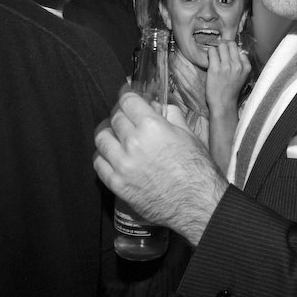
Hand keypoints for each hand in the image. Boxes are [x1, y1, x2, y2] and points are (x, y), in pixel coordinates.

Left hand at [93, 87, 228, 244]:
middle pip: (114, 118)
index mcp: (152, 126)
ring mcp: (122, 164)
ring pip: (101, 138)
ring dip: (108, 133)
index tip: (126, 94)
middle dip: (120, 113)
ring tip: (115, 135)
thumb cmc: (198, 168)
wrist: (197, 202)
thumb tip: (155, 106)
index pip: (128, 101)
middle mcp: (133, 142)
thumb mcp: (189, 134)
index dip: (126, 94)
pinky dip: (103, 156)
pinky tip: (112, 156)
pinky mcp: (117, 184)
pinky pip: (98, 163)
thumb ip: (170, 115)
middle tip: (125, 116)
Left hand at [206, 40, 251, 113]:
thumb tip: (234, 51)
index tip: (228, 55)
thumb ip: (241, 64)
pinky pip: (211, 51)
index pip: (239, 49)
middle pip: (230, 44)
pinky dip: (209, 53)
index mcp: (246, 66)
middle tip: (219, 52)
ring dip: (216, 49)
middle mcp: (237, 65)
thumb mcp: (242, 77)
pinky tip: (209, 59)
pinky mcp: (215, 69)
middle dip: (224, 46)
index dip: (232, 51)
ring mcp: (226, 66)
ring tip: (214, 56)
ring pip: (221, 45)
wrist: (223, 104)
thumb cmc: (231, 91)